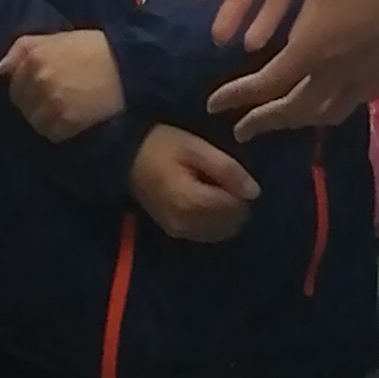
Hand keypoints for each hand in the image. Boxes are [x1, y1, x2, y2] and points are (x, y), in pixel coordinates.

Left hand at [0, 28, 125, 141]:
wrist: (130, 67)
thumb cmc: (96, 48)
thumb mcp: (59, 37)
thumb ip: (25, 47)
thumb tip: (0, 69)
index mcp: (35, 57)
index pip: (14, 83)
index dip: (26, 87)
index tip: (41, 88)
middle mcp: (38, 80)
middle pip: (22, 103)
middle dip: (33, 103)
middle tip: (53, 100)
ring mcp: (51, 103)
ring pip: (35, 121)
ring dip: (45, 119)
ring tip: (62, 111)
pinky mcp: (67, 122)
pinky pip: (52, 134)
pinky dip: (59, 131)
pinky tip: (72, 121)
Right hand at [127, 123, 261, 243]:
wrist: (123, 155)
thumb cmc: (161, 145)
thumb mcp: (196, 147)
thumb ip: (226, 169)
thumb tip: (255, 192)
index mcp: (191, 203)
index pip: (237, 208)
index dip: (241, 190)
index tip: (230, 172)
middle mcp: (186, 225)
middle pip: (231, 223)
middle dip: (235, 203)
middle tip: (223, 178)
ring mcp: (178, 232)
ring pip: (222, 231)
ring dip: (226, 212)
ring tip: (212, 186)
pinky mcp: (174, 232)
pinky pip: (207, 232)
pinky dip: (214, 219)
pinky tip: (204, 198)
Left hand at [210, 0, 378, 141]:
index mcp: (311, 50)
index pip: (265, 84)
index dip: (237, 97)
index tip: (214, 107)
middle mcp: (333, 76)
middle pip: (293, 111)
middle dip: (265, 121)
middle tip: (242, 130)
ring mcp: (362, 82)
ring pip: (322, 114)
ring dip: (297, 120)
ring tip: (283, 119)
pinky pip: (347, 104)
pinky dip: (328, 108)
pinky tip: (328, 97)